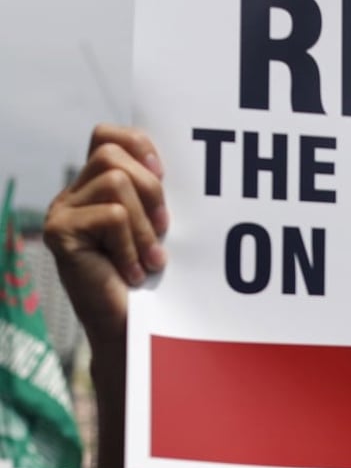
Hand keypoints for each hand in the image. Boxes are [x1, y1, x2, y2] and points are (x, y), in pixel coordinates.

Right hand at [43, 124, 167, 349]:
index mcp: (95, 189)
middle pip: (112, 154)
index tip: (164, 173)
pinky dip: (132, 246)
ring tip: (150, 260)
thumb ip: (153, 197)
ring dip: (144, 225)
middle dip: (151, 189)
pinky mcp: (60, 233)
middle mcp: (73, 196)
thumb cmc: (151, 284)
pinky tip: (134, 273)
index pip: (107, 136)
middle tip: (163, 229)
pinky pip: (111, 217)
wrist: (129, 331)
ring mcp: (62, 212)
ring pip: (115, 183)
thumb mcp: (156, 230)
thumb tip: (172, 165)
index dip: (137, 143)